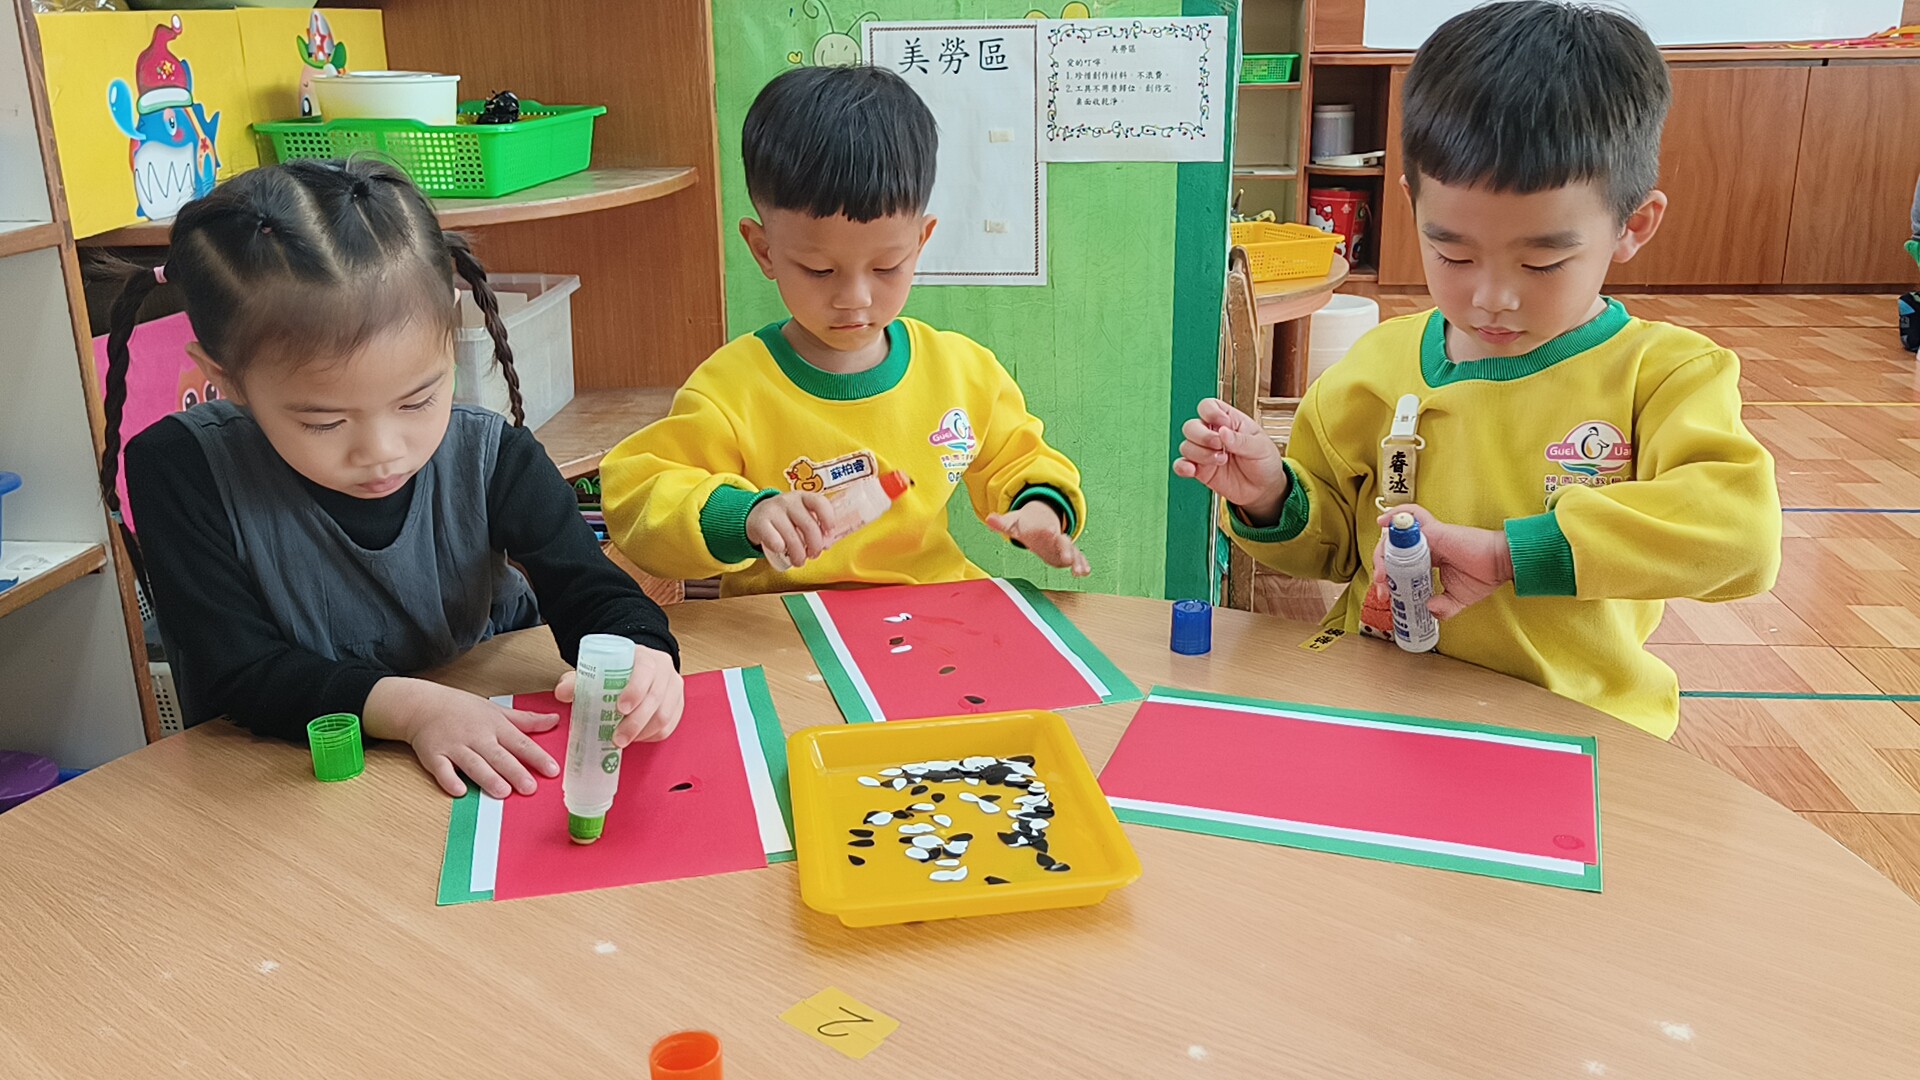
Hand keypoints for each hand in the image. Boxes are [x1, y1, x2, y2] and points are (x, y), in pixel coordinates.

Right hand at [362, 677, 559, 798]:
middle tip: (530, 788)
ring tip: (503, 792)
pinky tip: (459, 791)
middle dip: (515, 772)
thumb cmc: (462, 709)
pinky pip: (442, 769)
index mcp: (494, 726)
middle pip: (498, 756)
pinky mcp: (434, 755)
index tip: (552, 770)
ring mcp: (454, 746)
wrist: (423, 704)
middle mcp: (476, 736)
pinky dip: (449, 780)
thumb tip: (554, 720)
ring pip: (473, 764)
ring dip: (488, 778)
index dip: (537, 757)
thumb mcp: (496, 710)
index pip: (520, 742)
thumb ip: (525, 720)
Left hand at [555, 645, 684, 746]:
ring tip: (623, 741)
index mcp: (646, 658)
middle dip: (636, 722)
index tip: (620, 708)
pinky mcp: (677, 706)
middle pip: (656, 698)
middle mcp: (664, 672)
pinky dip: (651, 735)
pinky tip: (637, 738)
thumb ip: (577, 680)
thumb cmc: (618, 671)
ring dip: (643, 732)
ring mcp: (673, 689)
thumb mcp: (597, 669)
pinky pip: (669, 726)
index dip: (635, 690)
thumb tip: (562, 693)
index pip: (646, 671)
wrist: (638, 667)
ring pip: (664, 715)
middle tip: (617, 738)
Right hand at [747, 491, 835, 568]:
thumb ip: (816, 527)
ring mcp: (773, 510)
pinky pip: (775, 542)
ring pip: (793, 538)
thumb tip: (826, 544)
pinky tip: (781, 550)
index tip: (829, 534)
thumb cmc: (786, 520)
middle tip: (813, 555)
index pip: (819, 503)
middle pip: (809, 526)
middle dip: (815, 546)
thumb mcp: (801, 516)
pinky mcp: (759, 522)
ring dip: (799, 555)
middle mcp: (788, 501)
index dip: (828, 519)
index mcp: (803, 498)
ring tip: (798, 561)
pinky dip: (781, 549)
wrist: (756, 517)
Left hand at [987, 501, 1091, 576]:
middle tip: (1068, 560)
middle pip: (1062, 542)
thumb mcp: (1013, 523)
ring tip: (1082, 572)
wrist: (1041, 520)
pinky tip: (1085, 573)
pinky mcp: (1067, 553)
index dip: (1047, 533)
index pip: (1045, 530)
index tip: (1050, 534)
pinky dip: (1082, 564)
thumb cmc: (1026, 524)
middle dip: (1066, 550)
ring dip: (1078, 561)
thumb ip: (1002, 523)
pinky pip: (1077, 557)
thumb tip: (988, 518)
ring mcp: (1063, 545)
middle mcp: (1055, 536)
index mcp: (1043, 528)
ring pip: (1073, 552)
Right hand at [1172, 398, 1288, 522]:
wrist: (1264, 488)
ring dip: (1201, 454)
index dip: (1211, 412)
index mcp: (1228, 420)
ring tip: (1222, 461)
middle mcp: (1213, 434)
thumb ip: (1241, 440)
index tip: (1223, 423)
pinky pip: (1181, 465)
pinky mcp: (1200, 470)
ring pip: (1186, 446)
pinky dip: (1182, 467)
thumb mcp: (1260, 447)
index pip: (1208, 406)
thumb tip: (1223, 432)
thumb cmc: (1264, 461)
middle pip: (1191, 426)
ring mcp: (1205, 452)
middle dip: (1203, 437)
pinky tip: (1192, 470)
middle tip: (1220, 446)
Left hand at [1369, 504, 1513, 619]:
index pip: (1397, 566)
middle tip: (1381, 588)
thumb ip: (1442, 608)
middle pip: (1391, 552)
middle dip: (1381, 570)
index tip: (1385, 597)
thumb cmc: (1483, 575)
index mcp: (1426, 562)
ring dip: (1383, 554)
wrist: (1501, 565)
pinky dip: (1396, 516)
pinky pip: (1412, 516)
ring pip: (1395, 538)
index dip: (1387, 580)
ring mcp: (1427, 538)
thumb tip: (1428, 610)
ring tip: (1382, 573)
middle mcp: (1424, 547)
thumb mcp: (1457, 600)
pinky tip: (1384, 522)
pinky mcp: (1433, 530)